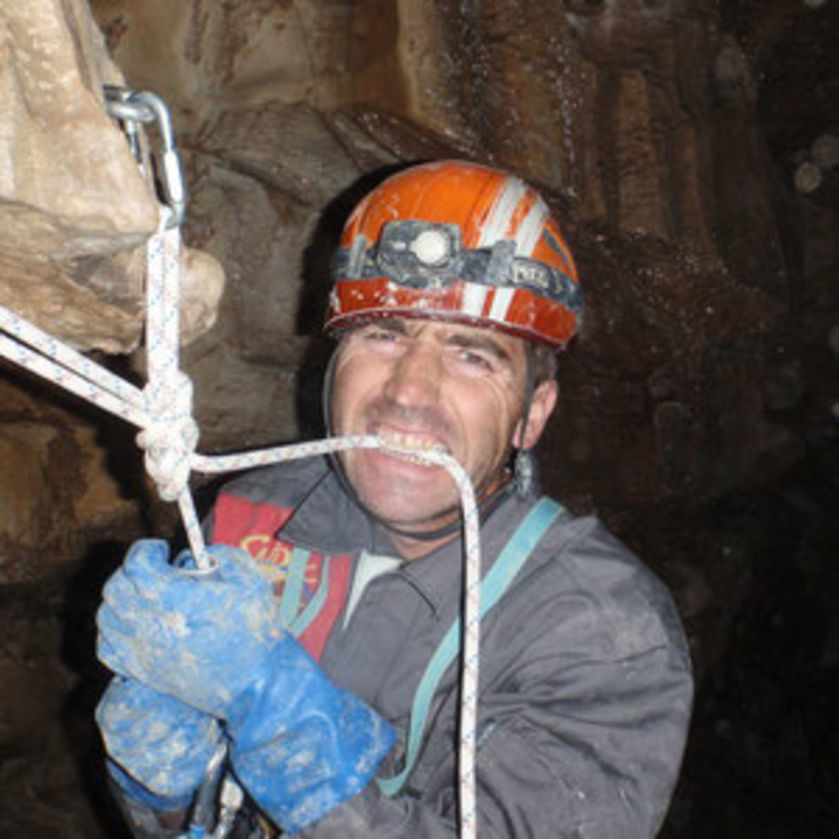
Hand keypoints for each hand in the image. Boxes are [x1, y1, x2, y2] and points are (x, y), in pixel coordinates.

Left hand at [97, 538, 394, 832]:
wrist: (255, 682)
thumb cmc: (256, 632)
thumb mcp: (250, 579)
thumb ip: (223, 555)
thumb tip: (200, 554)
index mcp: (174, 600)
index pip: (137, 564)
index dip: (145, 550)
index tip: (160, 549)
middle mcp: (151, 625)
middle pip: (116, 588)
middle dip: (132, 570)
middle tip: (154, 568)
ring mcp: (143, 651)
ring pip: (108, 615)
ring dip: (122, 598)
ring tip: (146, 594)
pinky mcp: (143, 671)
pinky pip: (109, 645)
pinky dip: (115, 629)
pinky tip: (137, 623)